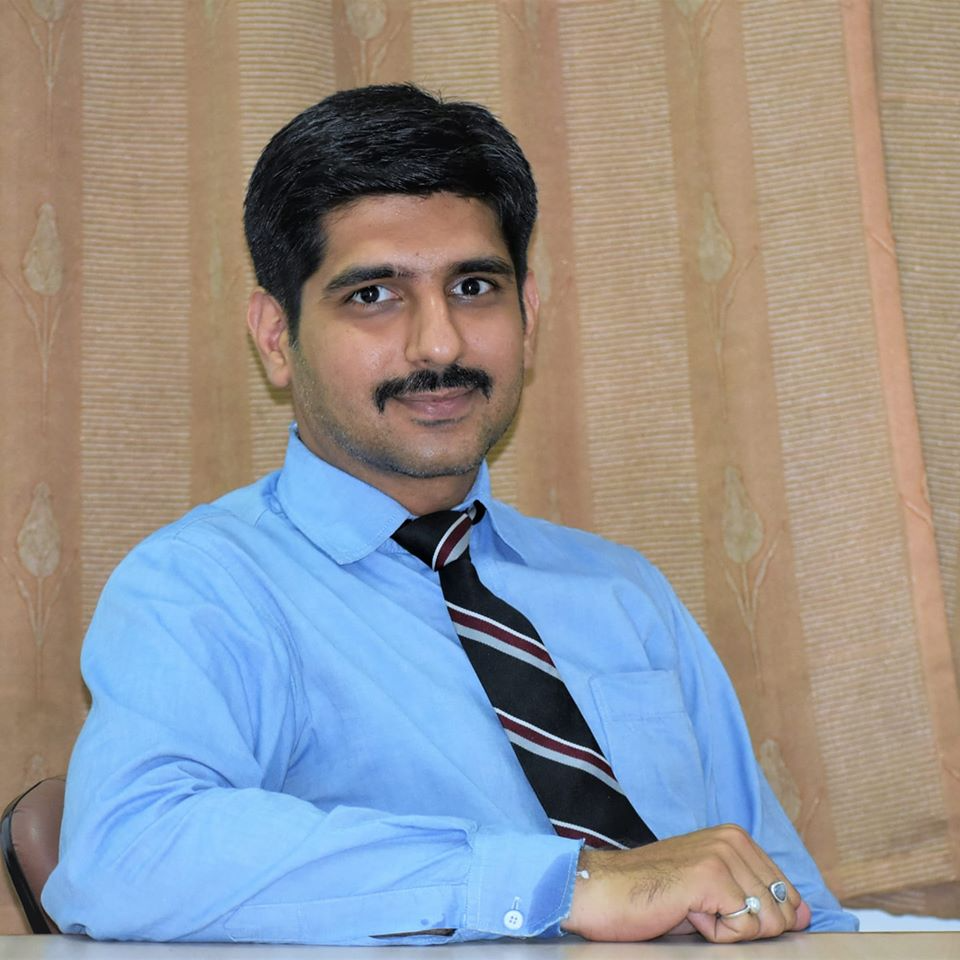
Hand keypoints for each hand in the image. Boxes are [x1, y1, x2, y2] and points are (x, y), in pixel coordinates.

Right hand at [561, 824, 810, 942]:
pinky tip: (684, 912)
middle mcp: (733, 839)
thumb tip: (805, 914)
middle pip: (782, 912)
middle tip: (698, 911)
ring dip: (728, 930)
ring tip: (689, 909)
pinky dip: (716, 934)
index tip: (718, 911)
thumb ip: (755, 895)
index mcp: (735, 837)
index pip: (787, 894)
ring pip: (766, 923)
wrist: (601, 891)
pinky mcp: (710, 876)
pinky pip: (743, 927)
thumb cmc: (648, 895)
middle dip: (744, 926)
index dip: (759, 919)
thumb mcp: (710, 891)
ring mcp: (722, 855)